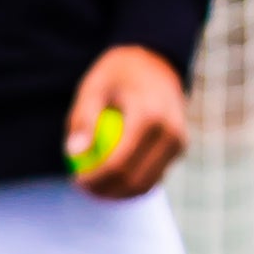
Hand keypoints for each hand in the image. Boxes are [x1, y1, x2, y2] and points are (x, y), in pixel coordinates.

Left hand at [64, 46, 188, 197]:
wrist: (157, 60)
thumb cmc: (118, 73)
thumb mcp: (94, 87)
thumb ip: (83, 119)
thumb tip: (73, 153)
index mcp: (149, 116)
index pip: (120, 162)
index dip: (95, 179)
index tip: (76, 181)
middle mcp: (170, 132)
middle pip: (135, 179)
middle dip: (106, 191)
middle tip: (82, 189)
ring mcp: (179, 142)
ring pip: (147, 184)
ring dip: (120, 193)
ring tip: (94, 187)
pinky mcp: (180, 148)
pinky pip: (155, 176)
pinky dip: (133, 184)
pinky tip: (111, 181)